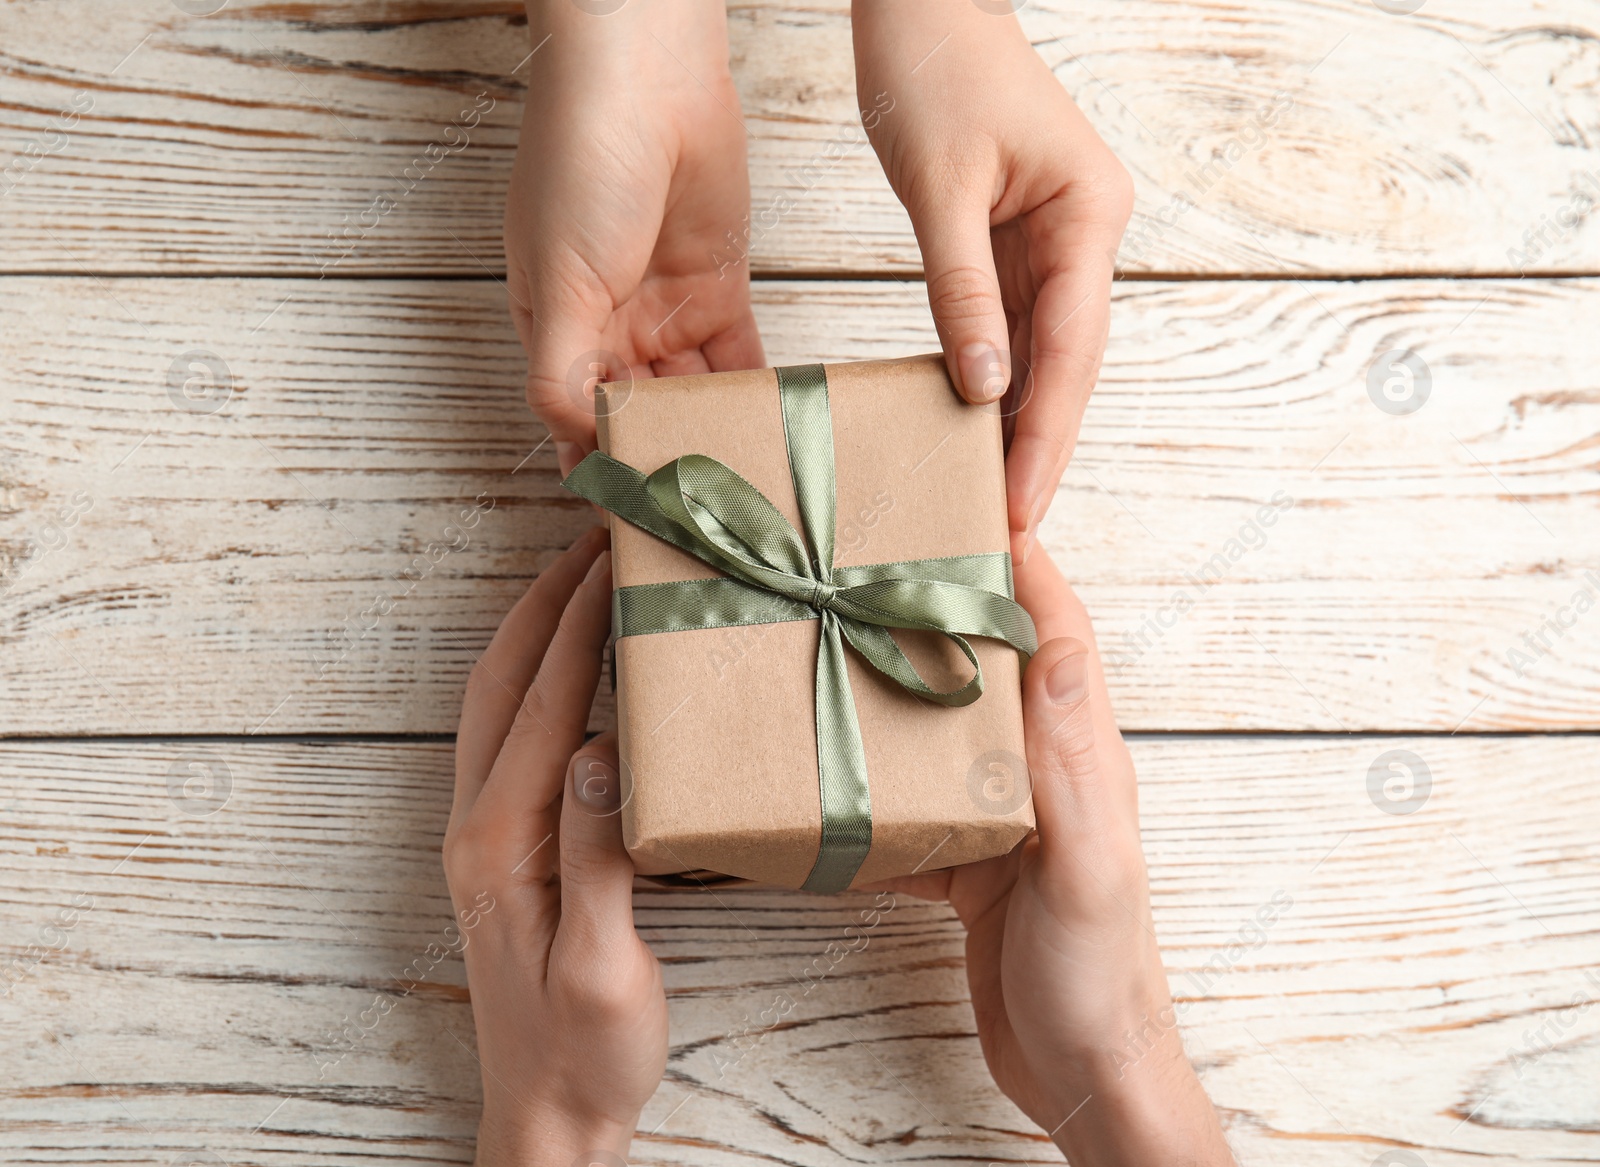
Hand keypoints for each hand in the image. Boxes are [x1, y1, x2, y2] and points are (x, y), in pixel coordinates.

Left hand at [443, 527, 666, 1164]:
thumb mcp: (601, 966)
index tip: (615, 557)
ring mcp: (483, 837)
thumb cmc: (584, 1051)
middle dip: (546, 601)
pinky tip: (571, 666)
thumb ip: (595, 857)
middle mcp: (478, 827)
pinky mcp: (502, 849)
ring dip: (534, 630)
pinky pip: (507, 735)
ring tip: (581, 575)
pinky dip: (535, 676)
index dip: (580, 627)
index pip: (544, 708)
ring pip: (496, 703)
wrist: (546, 1114)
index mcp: (503, 844)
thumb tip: (599, 750)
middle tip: (595, 534)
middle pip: (503, 685)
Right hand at [506, 0, 765, 476]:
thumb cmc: (580, 164)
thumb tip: (573, 443)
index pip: (577, 420)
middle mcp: (609, 330)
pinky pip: (737, 360)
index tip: (636, 521)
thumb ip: (561, 369)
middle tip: (705, 518)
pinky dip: (752, 394)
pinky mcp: (718, 290)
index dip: (604, 467)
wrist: (647, 78)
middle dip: (669, 459)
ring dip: (715, 434)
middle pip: (642, 415)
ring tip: (747, 486)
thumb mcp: (556, 280)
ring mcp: (666, 311)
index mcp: (556, 332)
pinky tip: (771, 432)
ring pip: (693, 395)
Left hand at [851, 0, 1133, 562]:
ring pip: (1041, 352)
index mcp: (1088, 214)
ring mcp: (1054, 240)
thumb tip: (984, 389)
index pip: (1073, 347)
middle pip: (1067, 362)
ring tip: (990, 498)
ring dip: (1017, 421)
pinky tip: (974, 429)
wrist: (922, 4)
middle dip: (1039, 444)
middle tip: (1011, 526)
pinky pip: (1010, 325)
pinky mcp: (1016, 243)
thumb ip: (963, 290)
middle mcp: (1084, 233)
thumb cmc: (933, 67)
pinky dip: (992, 377)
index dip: (1049, 432)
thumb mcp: (940, 187)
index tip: (1023, 502)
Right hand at [873, 548, 1233, 1165]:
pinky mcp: (972, 866)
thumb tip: (1058, 642)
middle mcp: (1045, 772)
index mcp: (1081, 755)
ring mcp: (1007, 817)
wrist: (1088, 1077)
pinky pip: (914, 805)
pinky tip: (819, 784)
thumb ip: (1071, 761)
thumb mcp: (1086, 868)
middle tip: (871, 563)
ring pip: (946, 728)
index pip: (1054, 631)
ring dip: (898, 687)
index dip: (1018, 561)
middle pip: (991, 664)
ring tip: (830, 649)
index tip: (962, 501)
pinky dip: (871, 787)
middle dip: (942, 606)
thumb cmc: (1099, 980)